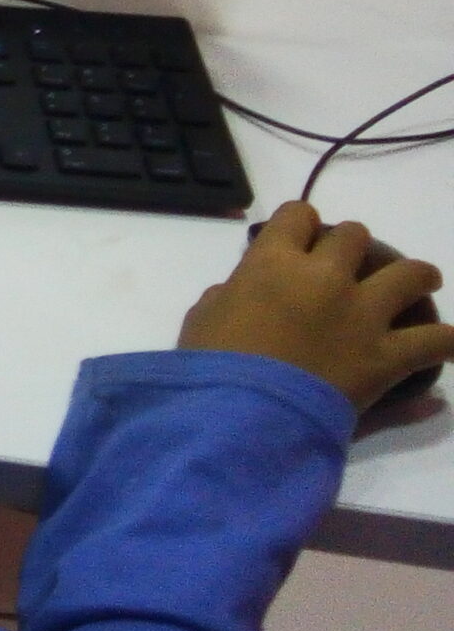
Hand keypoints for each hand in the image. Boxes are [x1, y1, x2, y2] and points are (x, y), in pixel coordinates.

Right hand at [179, 202, 453, 410]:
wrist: (242, 415)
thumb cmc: (211, 365)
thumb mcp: (201, 319)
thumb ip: (227, 296)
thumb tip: (240, 294)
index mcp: (272, 261)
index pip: (297, 215)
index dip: (299, 223)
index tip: (299, 238)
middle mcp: (324, 276)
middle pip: (355, 236)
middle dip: (353, 246)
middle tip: (349, 267)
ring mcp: (363, 313)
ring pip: (409, 274)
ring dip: (416, 275)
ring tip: (419, 283)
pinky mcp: (387, 355)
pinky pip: (435, 341)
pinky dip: (445, 341)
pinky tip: (448, 342)